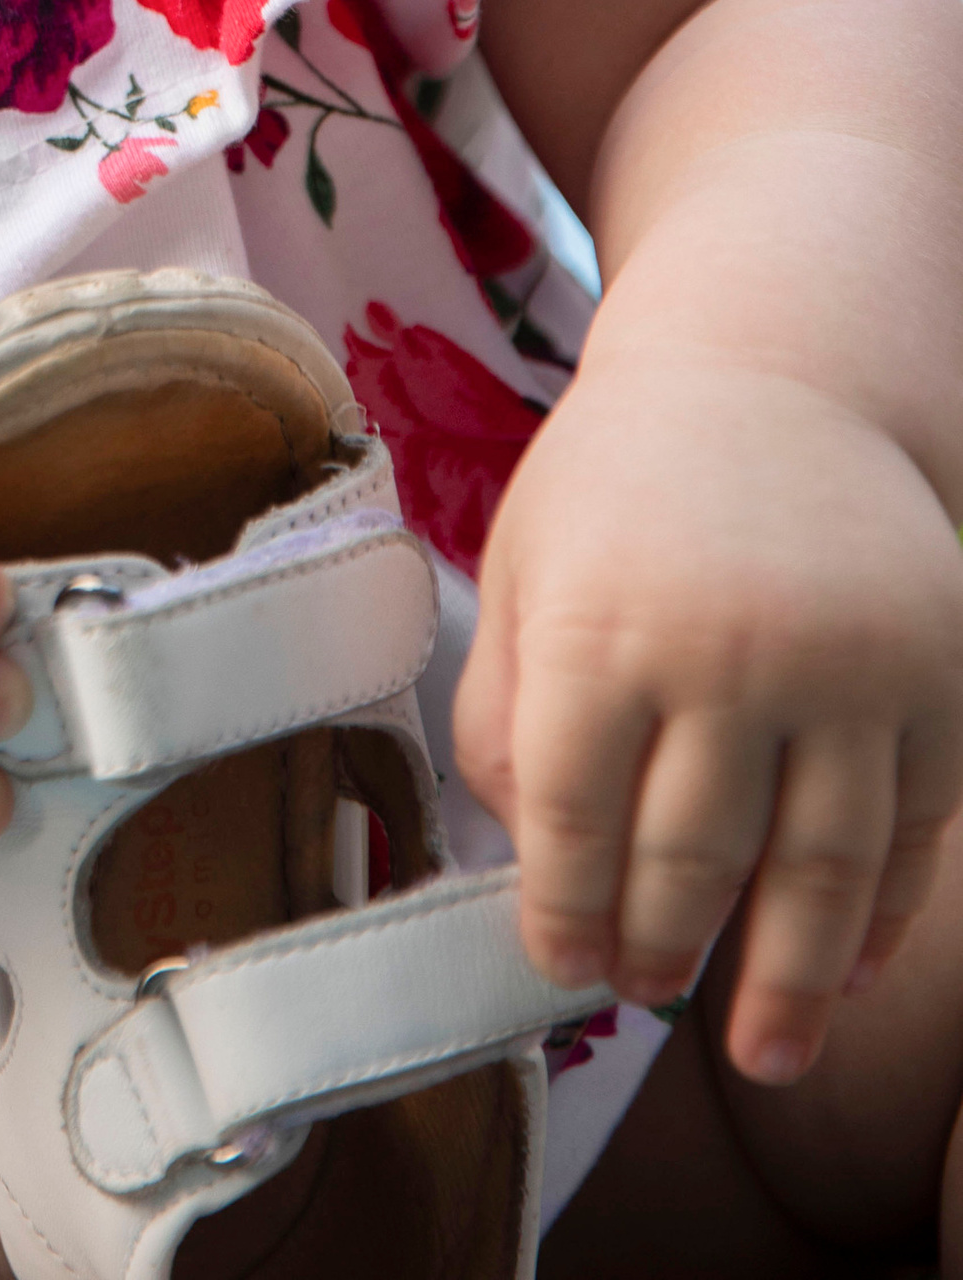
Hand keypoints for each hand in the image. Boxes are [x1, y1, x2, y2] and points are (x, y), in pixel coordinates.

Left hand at [455, 349, 962, 1084]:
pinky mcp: (936, 679)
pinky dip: (881, 918)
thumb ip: (504, 709)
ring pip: (817, 872)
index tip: (560, 965)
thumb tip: (520, 855)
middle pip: (690, 857)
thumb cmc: (623, 481)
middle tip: (643, 994)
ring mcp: (847, 669)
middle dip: (660, 949)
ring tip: (758, 1051)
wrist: (771, 372)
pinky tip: (846, 971)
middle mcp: (728, 649)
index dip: (562, 911)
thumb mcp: (524, 565)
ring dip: (786, 982)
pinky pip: (912, 833)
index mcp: (600, 621)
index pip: (568, 816)